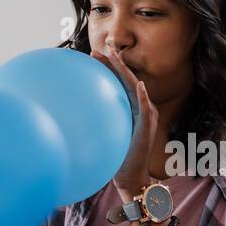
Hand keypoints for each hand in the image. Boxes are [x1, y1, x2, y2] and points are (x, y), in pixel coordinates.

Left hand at [92, 43, 157, 197]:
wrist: (131, 177)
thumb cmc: (118, 158)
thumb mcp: (107, 135)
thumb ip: (100, 120)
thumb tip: (77, 112)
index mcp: (131, 107)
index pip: (119, 82)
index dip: (108, 67)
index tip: (93, 54)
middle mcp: (141, 107)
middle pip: (127, 79)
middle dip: (114, 62)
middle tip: (100, 48)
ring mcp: (147, 115)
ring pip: (136, 87)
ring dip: (126, 72)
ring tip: (116, 58)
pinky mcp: (148, 126)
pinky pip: (146, 108)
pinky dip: (143, 97)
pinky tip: (139, 86)